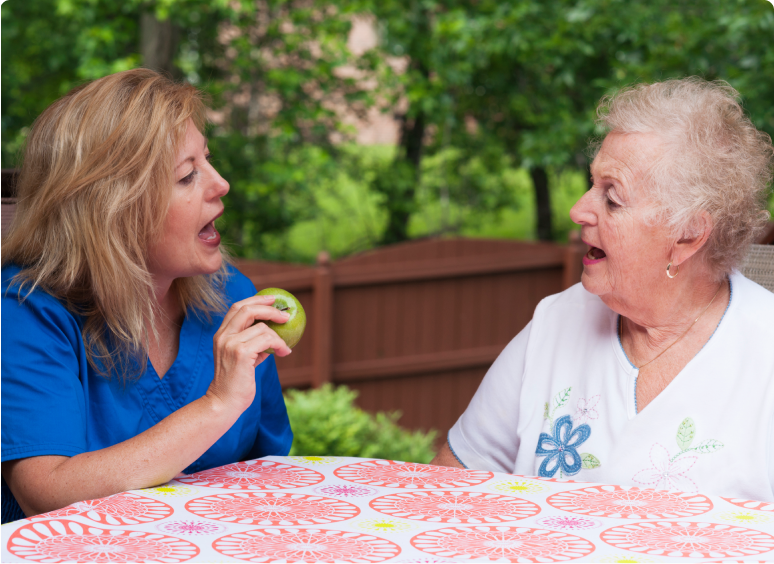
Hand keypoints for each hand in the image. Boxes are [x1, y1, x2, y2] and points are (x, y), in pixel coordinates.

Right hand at [207, 295, 291, 411]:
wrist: (224, 402)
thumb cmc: (236, 383)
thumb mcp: (243, 358)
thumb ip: (253, 344)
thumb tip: (273, 335)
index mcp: (221, 335)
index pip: (236, 308)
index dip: (255, 299)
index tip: (272, 299)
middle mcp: (223, 336)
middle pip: (247, 309)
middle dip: (269, 308)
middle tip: (285, 315)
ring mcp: (231, 344)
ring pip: (262, 327)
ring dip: (279, 337)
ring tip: (284, 348)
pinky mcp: (241, 353)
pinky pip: (267, 340)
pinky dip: (279, 344)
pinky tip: (284, 353)